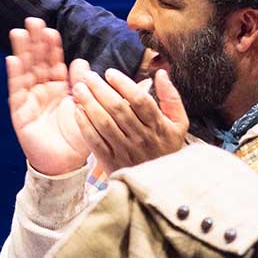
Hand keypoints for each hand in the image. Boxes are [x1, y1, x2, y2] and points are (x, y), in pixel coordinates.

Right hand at [5, 18, 91, 176]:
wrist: (65, 165)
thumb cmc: (77, 138)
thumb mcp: (85, 107)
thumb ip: (82, 84)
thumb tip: (81, 61)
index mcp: (60, 89)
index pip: (54, 62)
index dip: (52, 46)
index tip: (51, 29)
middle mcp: (43, 91)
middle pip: (37, 62)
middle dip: (34, 42)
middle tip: (32, 21)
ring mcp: (30, 100)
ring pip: (25, 71)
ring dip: (22, 51)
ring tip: (19, 32)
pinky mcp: (20, 112)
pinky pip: (17, 91)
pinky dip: (15, 75)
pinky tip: (14, 59)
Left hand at [71, 63, 188, 173]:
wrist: (161, 184)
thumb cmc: (168, 147)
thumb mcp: (179, 123)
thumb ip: (171, 97)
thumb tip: (161, 73)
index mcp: (159, 126)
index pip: (140, 100)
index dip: (123, 84)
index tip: (110, 73)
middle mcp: (142, 138)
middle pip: (118, 109)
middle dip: (100, 89)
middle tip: (88, 76)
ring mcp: (126, 150)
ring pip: (104, 123)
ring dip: (89, 103)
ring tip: (79, 89)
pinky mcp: (111, 162)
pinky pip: (95, 141)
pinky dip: (85, 125)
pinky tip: (78, 111)